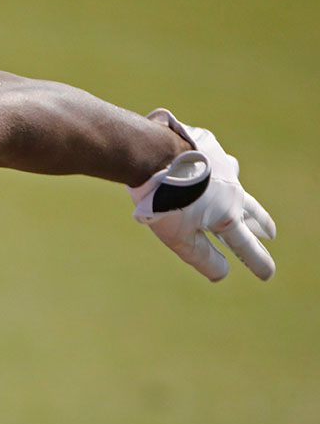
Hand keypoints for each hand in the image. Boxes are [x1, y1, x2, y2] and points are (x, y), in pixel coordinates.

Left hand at [129, 109, 275, 280]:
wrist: (153, 153)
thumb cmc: (163, 199)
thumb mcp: (179, 237)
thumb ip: (202, 256)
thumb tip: (222, 274)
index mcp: (226, 216)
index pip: (245, 245)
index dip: (256, 261)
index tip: (267, 274)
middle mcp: (231, 191)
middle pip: (250, 212)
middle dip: (260, 225)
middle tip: (270, 233)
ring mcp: (222, 168)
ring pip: (235, 184)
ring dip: (238, 194)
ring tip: (240, 201)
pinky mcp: (210, 149)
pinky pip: (217, 163)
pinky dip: (215, 171)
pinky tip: (208, 169)